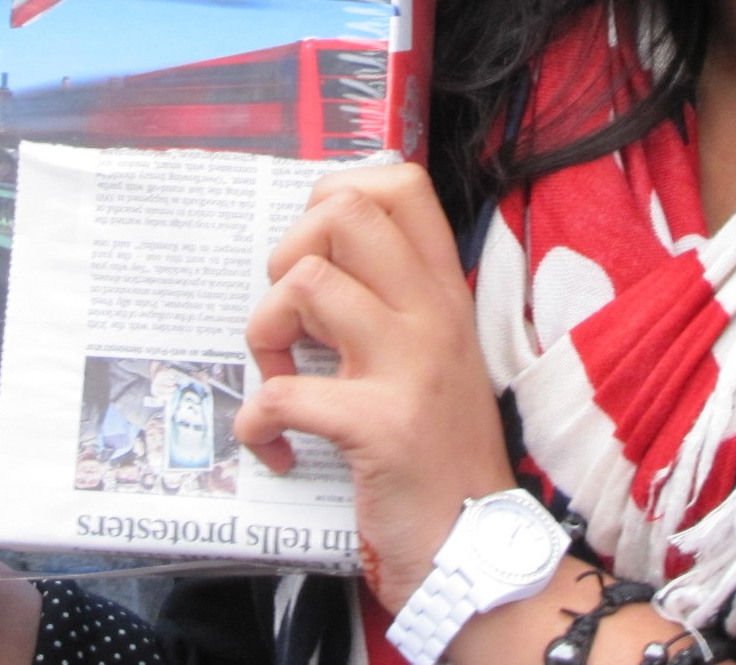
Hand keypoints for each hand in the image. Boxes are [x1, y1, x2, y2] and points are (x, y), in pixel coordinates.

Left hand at [234, 163, 514, 614]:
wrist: (477, 550)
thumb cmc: (440, 454)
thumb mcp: (435, 356)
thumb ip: (397, 299)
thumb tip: (324, 244)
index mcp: (443, 292)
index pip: (400, 184)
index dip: (335, 196)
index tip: (315, 251)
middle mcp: (433, 313)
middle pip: (344, 212)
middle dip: (289, 252)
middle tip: (292, 316)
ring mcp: (410, 364)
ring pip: (305, 284)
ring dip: (265, 332)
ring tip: (279, 378)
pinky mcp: (381, 425)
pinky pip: (285, 392)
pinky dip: (258, 421)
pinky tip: (276, 446)